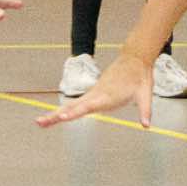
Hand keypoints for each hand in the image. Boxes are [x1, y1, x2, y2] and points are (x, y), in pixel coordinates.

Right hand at [37, 51, 152, 128]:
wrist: (134, 59)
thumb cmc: (140, 77)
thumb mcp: (145, 94)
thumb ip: (145, 110)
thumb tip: (147, 126)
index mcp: (107, 96)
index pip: (87, 106)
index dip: (74, 112)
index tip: (62, 117)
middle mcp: (96, 95)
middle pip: (71, 107)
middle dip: (55, 115)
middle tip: (39, 122)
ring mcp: (93, 94)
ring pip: (71, 106)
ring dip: (55, 114)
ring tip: (41, 123)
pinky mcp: (94, 94)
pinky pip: (76, 104)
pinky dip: (64, 111)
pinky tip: (57, 116)